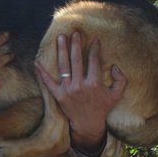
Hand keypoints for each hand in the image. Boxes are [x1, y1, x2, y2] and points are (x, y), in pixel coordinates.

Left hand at [35, 31, 126, 154]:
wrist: (88, 124)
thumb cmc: (102, 108)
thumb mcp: (116, 95)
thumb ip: (121, 80)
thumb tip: (115, 66)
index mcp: (94, 83)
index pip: (93, 60)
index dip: (94, 49)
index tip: (94, 40)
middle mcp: (79, 85)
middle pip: (76, 59)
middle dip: (76, 44)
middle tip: (75, 32)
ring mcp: (67, 90)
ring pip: (63, 66)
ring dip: (61, 50)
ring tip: (60, 37)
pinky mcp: (58, 95)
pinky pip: (48, 82)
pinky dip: (41, 72)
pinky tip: (36, 61)